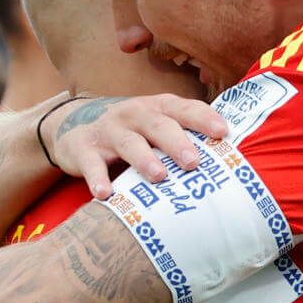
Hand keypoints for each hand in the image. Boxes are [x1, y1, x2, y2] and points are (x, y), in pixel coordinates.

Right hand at [44, 94, 230, 198]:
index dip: (203, 118)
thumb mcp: (155, 128)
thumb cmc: (131, 134)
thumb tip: (228, 161)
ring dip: (144, 159)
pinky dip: (97, 178)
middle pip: (158, 124)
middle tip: (194, 162)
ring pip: (128, 143)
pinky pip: (91, 164)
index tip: (223, 133)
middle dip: (177, 142)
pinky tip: (106, 194)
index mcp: (157, 108)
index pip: (183, 108)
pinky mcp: (83, 148)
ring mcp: (108, 130)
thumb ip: (183, 137)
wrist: (74, 130)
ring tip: (159, 177)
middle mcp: (134, 114)